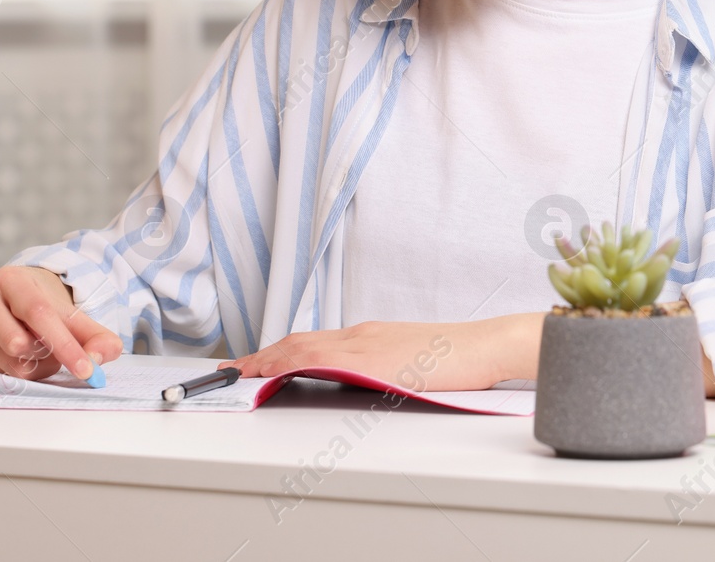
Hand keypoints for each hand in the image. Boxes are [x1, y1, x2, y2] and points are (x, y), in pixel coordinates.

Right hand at [0, 266, 122, 379]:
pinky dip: (19, 370)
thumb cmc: (44, 305)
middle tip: (54, 345)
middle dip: (47, 353)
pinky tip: (20, 354)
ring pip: (11, 364)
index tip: (86, 369)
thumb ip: (95, 335)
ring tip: (37, 347)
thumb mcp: (72, 312)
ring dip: (36, 365)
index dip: (65, 344)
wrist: (15, 299)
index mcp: (10, 279)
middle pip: (20, 344)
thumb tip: (98, 359)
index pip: (38, 314)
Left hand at [220, 315, 543, 391]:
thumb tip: (357, 380)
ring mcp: (366, 343)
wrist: (482, 347)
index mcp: (367, 336)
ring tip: (241, 372)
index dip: (277, 351)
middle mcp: (361, 334)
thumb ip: (379, 366)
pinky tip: (277, 370)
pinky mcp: (374, 356)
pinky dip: (293, 362)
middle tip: (231, 369)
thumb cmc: (454, 357)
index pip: (311, 341)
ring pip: (304, 346)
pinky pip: (323, 357)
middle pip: (299, 342)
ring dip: (268, 359)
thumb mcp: (408, 361)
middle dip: (262, 356)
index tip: (252, 362)